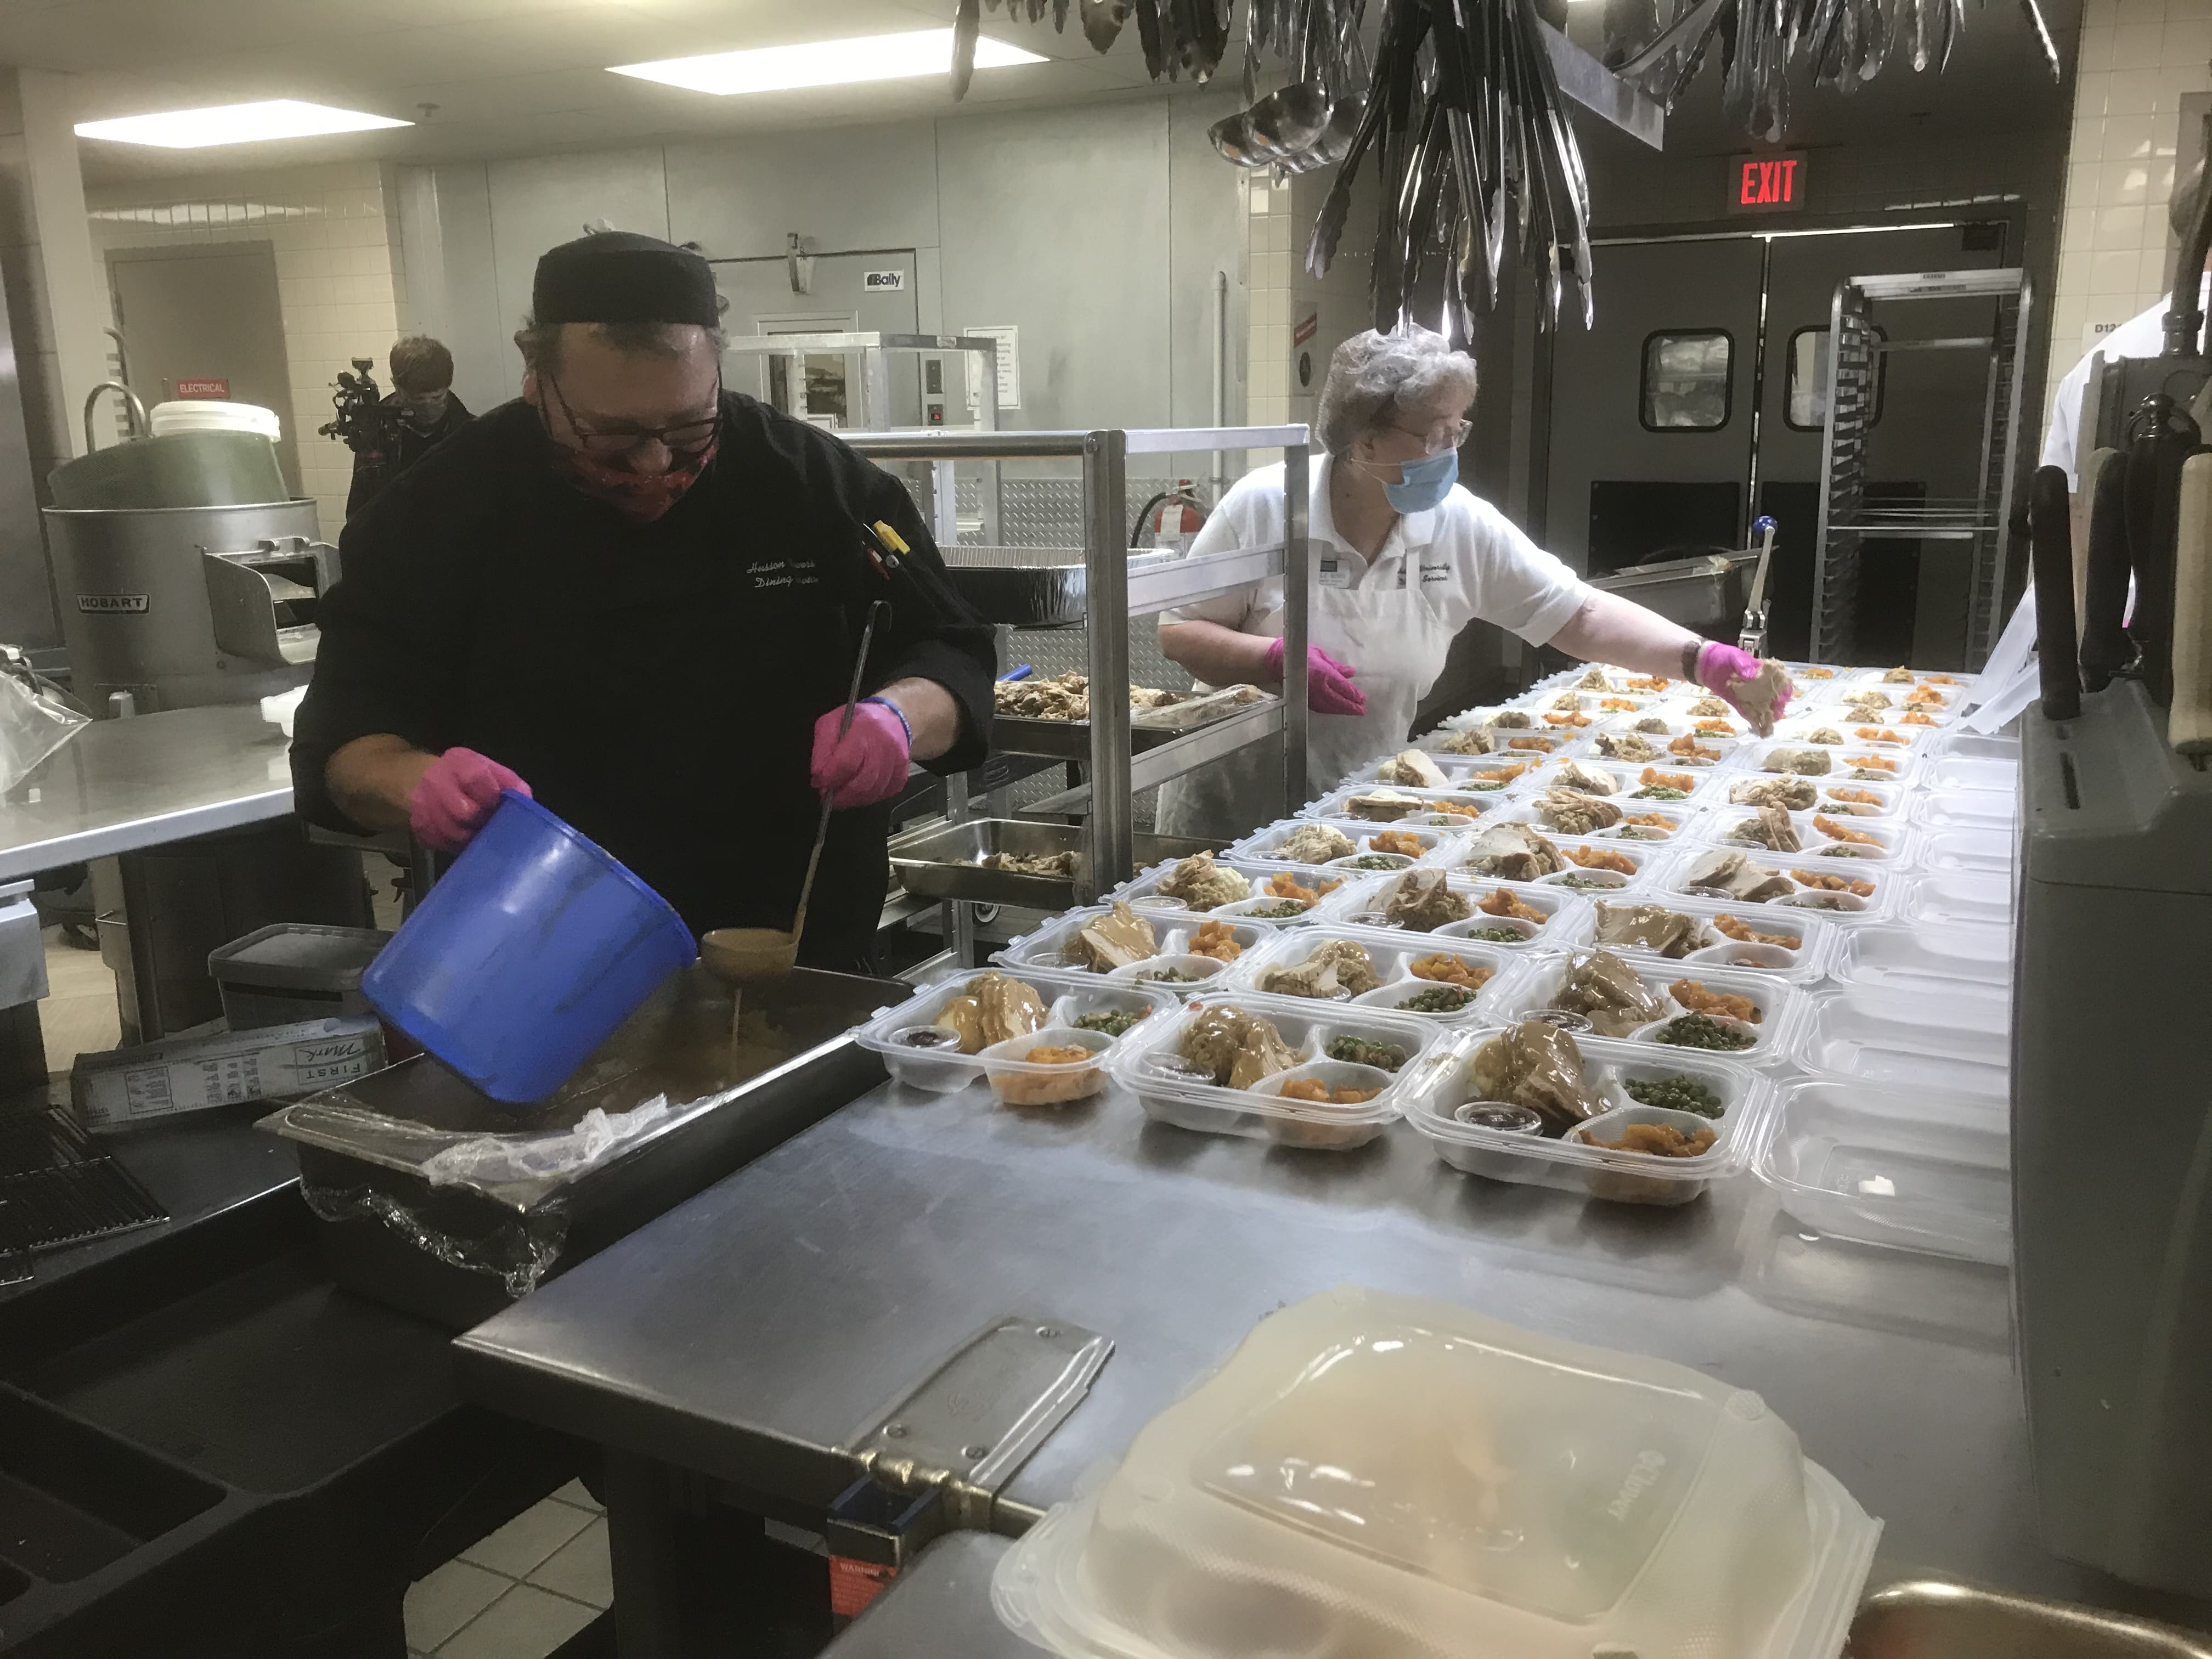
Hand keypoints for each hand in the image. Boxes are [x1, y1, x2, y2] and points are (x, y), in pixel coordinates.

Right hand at [409, 748, 529, 851]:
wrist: (428, 778)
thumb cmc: (470, 777)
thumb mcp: (493, 771)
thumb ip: (511, 784)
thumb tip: (525, 800)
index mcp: (459, 761)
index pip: (475, 779)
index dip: (490, 798)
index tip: (496, 806)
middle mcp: (435, 778)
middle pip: (463, 812)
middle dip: (480, 822)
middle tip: (486, 822)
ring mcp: (421, 802)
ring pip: (450, 832)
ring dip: (467, 837)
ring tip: (474, 831)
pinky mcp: (415, 823)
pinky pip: (437, 842)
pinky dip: (452, 844)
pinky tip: (458, 837)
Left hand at [811, 699, 910, 806]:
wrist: (893, 719)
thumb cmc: (858, 720)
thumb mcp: (832, 722)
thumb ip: (822, 748)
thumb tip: (819, 775)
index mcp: (865, 730)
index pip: (846, 763)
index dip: (830, 777)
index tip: (818, 782)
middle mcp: (885, 748)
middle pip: (861, 783)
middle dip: (840, 795)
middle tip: (827, 796)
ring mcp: (897, 763)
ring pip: (872, 793)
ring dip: (852, 799)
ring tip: (840, 795)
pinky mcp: (902, 775)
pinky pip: (883, 795)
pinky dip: (867, 798)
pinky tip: (858, 792)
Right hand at [1262, 638, 1367, 716]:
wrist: (1278, 661)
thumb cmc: (1301, 653)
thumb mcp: (1321, 655)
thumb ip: (1336, 666)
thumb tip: (1351, 673)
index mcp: (1324, 673)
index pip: (1342, 687)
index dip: (1353, 694)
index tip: (1363, 700)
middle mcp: (1318, 687)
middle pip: (1338, 701)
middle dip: (1350, 706)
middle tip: (1362, 711)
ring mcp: (1310, 696)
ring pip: (1330, 707)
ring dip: (1341, 710)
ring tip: (1352, 712)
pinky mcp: (1304, 700)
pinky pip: (1321, 708)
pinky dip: (1330, 710)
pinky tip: (1336, 710)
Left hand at [1694, 641, 1791, 731]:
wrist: (1704, 663)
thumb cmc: (1723, 655)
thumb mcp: (1734, 656)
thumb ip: (1743, 665)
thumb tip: (1752, 676)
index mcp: (1763, 672)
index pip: (1780, 682)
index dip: (1784, 691)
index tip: (1781, 698)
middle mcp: (1759, 685)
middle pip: (1774, 697)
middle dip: (1776, 707)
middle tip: (1774, 715)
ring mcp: (1748, 694)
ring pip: (1762, 706)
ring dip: (1766, 716)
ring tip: (1768, 725)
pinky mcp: (1737, 701)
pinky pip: (1746, 711)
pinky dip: (1751, 719)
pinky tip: (1756, 728)